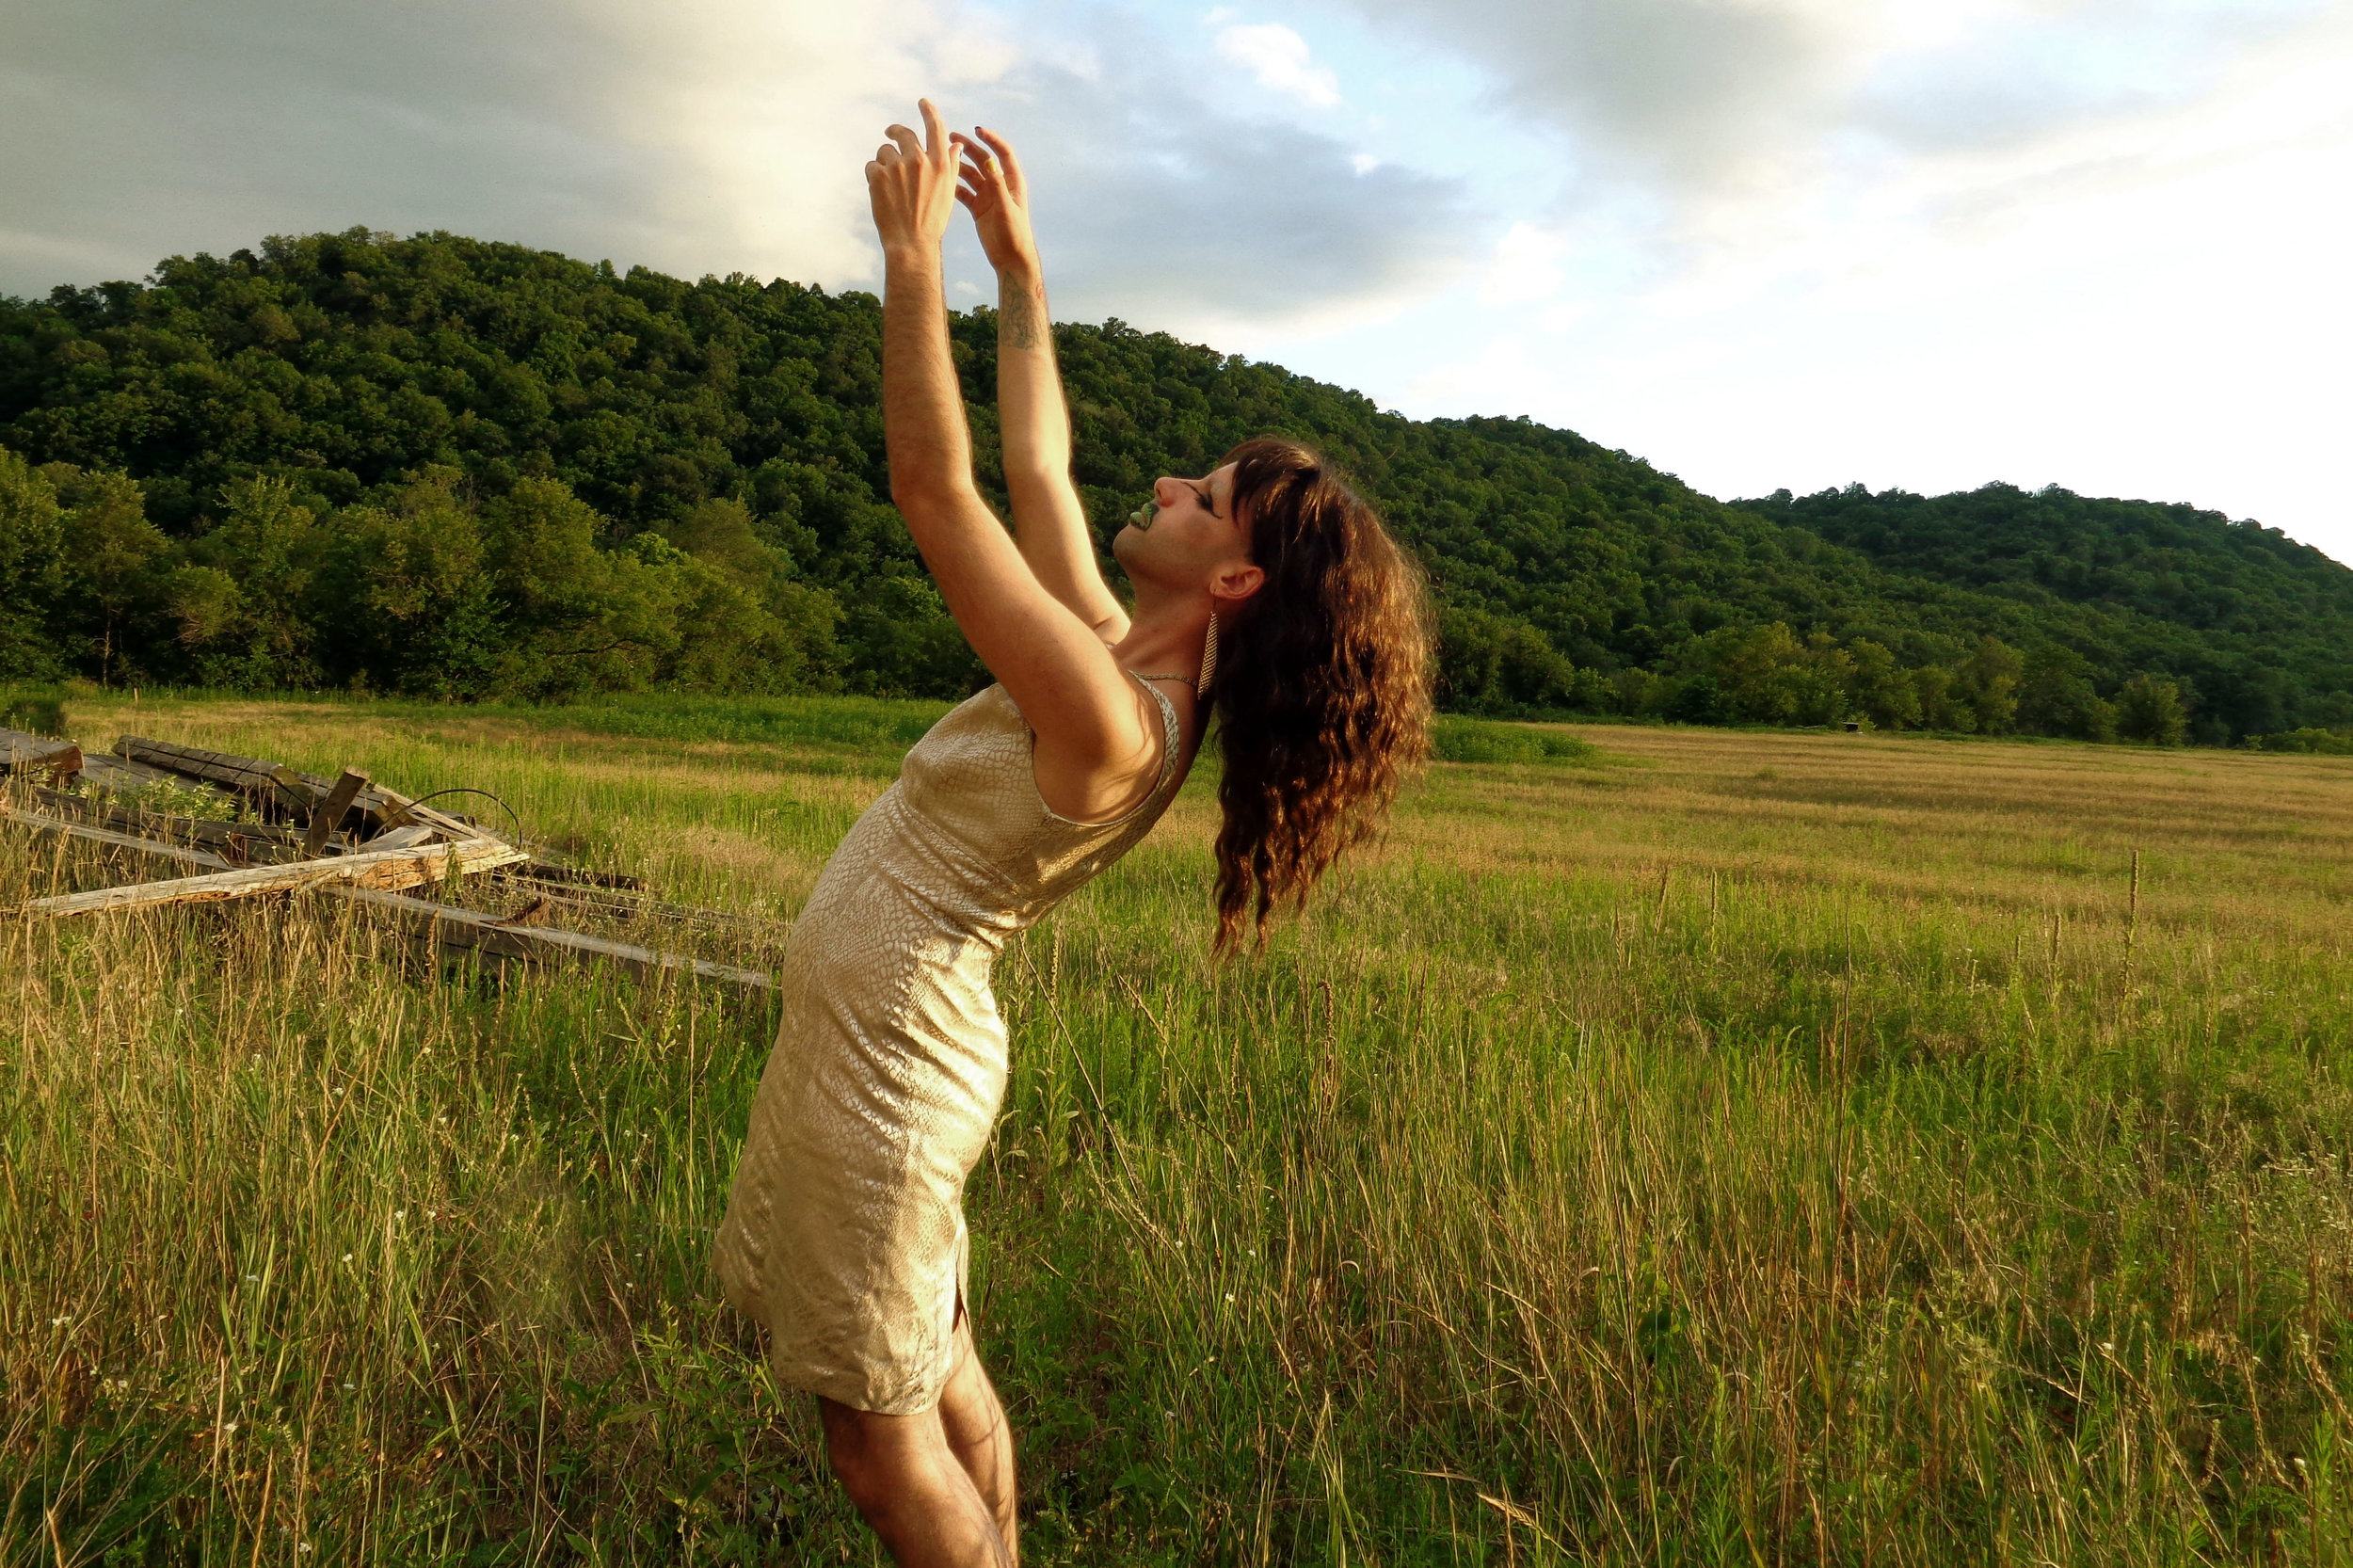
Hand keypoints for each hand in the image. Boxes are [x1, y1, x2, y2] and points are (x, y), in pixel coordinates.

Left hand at [866, 99, 958, 258]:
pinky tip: (881, 194)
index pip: (935, 128)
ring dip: (884, 163)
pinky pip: (872, 166)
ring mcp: (897, 167)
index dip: (929, 111)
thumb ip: (950, 165)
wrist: (911, 243)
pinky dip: (874, 177)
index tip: (923, 102)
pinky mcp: (879, 175)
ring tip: (890, 187)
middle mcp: (920, 160)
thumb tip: (954, 145)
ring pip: (884, 151)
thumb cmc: (931, 220)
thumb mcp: (947, 192)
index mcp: (940, 164)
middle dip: (895, 132)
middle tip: (890, 133)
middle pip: (904, 134)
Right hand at [951, 126, 1038, 275]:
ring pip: (971, 175)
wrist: (1010, 259)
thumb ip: (997, 185)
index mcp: (1012, 182)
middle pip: (983, 160)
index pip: (1002, 153)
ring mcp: (988, 196)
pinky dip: (954, 186)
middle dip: (969, 147)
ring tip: (941, 158)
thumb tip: (989, 160)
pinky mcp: (978, 207)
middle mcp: (999, 185)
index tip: (977, 129)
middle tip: (951, 137)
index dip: (991, 139)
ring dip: (958, 165)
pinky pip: (964, 192)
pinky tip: (940, 181)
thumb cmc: (1014, 235)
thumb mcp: (1006, 208)